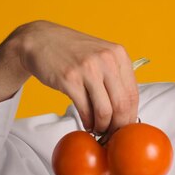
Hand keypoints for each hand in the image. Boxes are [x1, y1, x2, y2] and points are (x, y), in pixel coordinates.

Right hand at [9, 20, 138, 133]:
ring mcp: (88, 69)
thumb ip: (117, 76)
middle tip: (114, 134)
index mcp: (119, 54)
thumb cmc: (74, 52)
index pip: (133, 93)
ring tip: (100, 130)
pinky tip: (88, 124)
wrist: (41, 40)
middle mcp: (106, 59)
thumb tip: (128, 109)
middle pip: (122, 104)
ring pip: (105, 110)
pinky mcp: (69, 79)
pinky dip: (88, 122)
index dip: (131, 115)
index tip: (127, 127)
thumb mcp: (102, 55)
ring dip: (103, 126)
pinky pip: (85, 109)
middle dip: (119, 125)